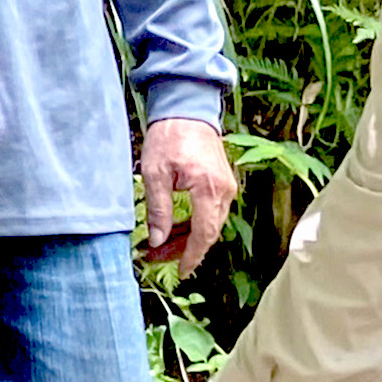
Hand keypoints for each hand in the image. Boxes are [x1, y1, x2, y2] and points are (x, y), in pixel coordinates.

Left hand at [137, 117, 238, 278]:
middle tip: (156, 258)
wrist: (187, 110)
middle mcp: (224, 191)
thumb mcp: (155, 174)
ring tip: (160, 247)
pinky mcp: (222, 183)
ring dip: (188, 238)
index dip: (192, 256)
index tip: (181, 272)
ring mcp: (226, 187)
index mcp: (209, 189)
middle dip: (184, 249)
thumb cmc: (169, 137)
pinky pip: (211, 212)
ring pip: (210, 223)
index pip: (204, 234)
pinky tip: (174, 230)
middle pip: (209, 232)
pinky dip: (194, 223)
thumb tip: (158, 241)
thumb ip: (158, 210)